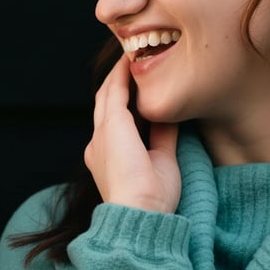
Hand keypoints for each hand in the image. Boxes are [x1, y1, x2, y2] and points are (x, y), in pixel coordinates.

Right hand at [84, 55, 180, 212]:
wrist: (140, 213)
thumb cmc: (153, 199)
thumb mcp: (161, 161)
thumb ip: (162, 136)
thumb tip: (170, 115)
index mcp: (107, 156)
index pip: (115, 121)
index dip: (124, 101)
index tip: (138, 85)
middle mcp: (99, 144)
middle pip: (106, 103)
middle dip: (118, 83)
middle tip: (132, 63)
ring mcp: (101, 134)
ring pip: (108, 94)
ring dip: (119, 75)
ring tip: (132, 56)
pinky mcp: (111, 126)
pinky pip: (115, 92)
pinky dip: (122, 76)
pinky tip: (130, 62)